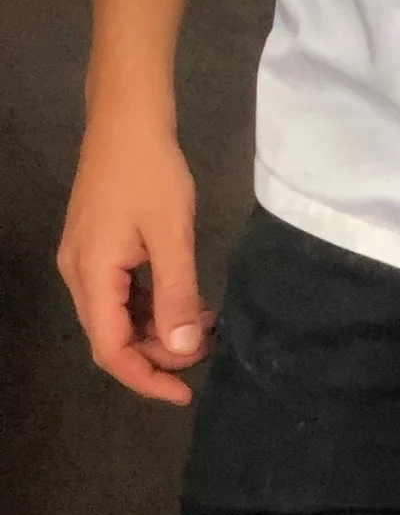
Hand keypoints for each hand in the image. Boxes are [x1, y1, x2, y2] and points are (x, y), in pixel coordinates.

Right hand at [58, 115, 212, 406]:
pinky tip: (188, 299)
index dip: (145, 377)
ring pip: (118, 316)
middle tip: (206, 346)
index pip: (110, 349)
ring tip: (204, 323)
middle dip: (158, 352)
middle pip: (112, 336)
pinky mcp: (98, 248)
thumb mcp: (172, 234)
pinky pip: (123, 293)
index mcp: (91, 276)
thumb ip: (177, 293)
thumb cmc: (150, 173)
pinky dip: (153, 304)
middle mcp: (79, 275)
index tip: (183, 393)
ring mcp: (86, 260)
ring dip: (158, 327)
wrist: (126, 121)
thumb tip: (184, 348)